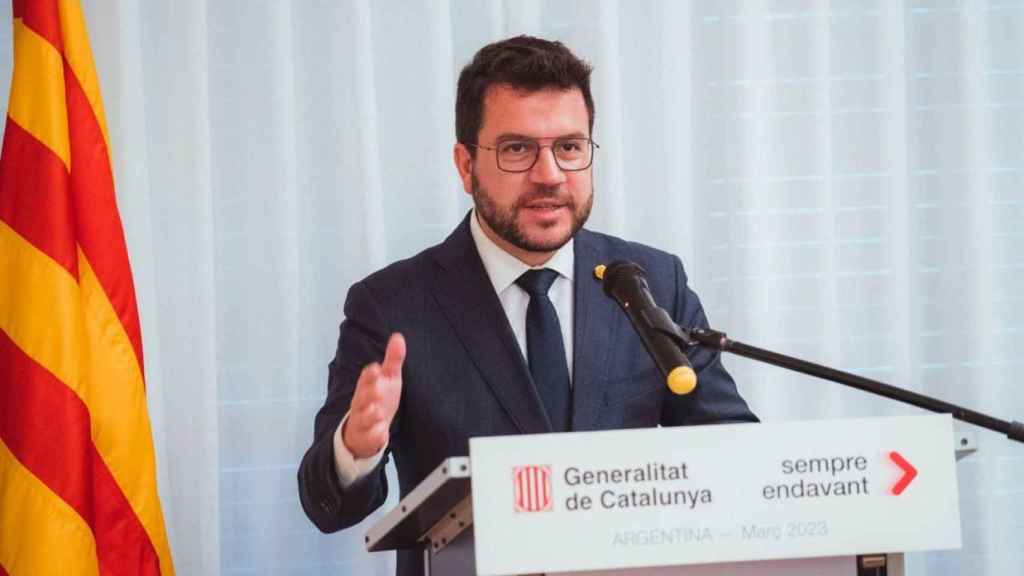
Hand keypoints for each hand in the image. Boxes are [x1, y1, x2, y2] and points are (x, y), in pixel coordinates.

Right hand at [342, 333, 405, 458]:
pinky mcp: (367, 438)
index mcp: (367, 388)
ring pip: (363, 418)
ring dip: (369, 415)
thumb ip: (393, 360)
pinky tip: (381, 433)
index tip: (375, 368)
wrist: (368, 429)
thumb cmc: (379, 399)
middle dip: (368, 393)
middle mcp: (362, 404)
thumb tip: (398, 337)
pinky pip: (370, 438)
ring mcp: (363, 421)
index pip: (366, 379)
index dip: (369, 375)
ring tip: (376, 412)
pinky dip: (375, 436)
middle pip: (361, 398)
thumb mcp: (388, 379)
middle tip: (376, 390)